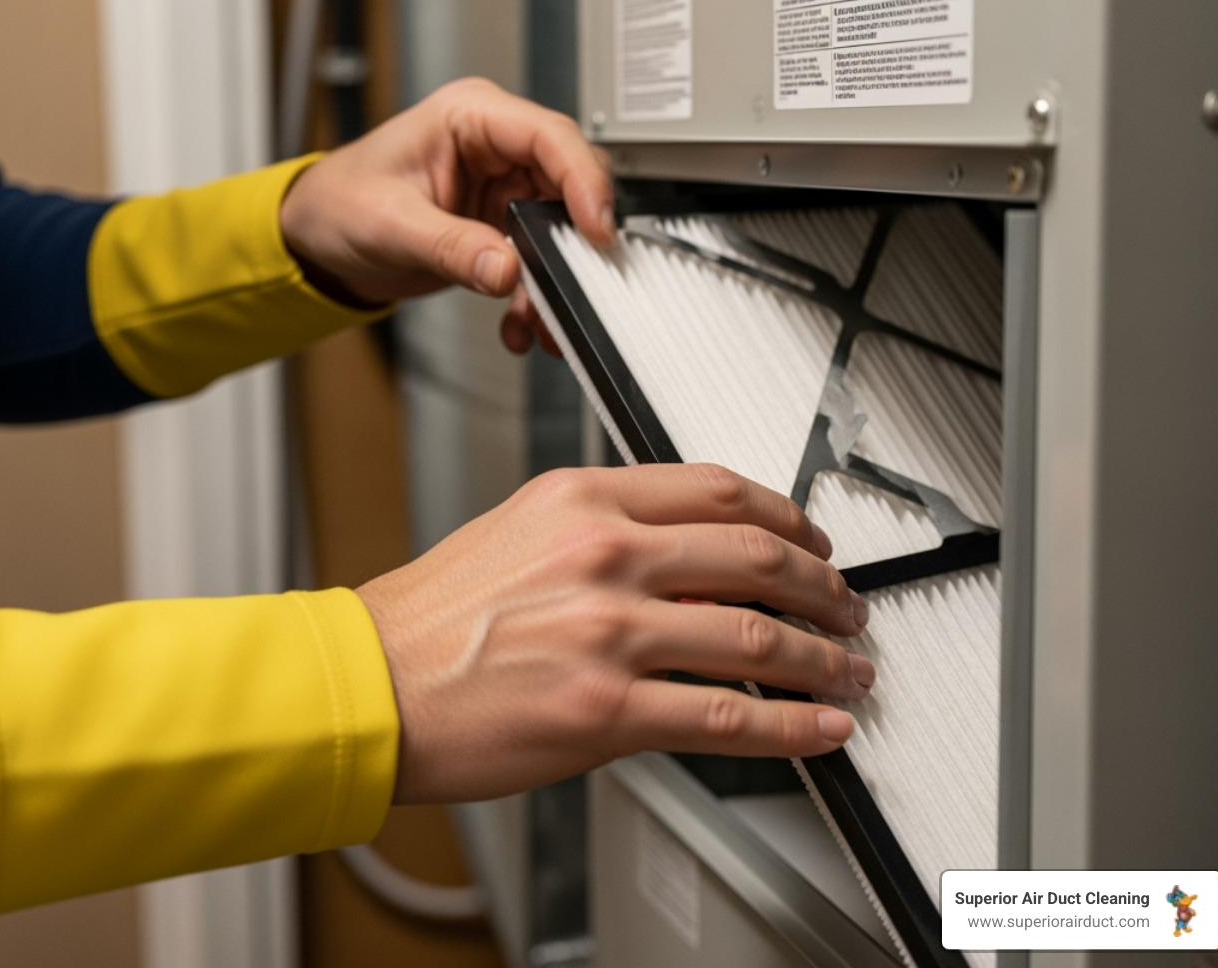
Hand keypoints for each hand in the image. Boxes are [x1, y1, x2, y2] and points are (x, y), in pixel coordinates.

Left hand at [278, 77, 614, 308]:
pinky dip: (535, 294)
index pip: (549, 136)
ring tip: (542, 319)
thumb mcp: (390, 224)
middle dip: (576, 237)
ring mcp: (501, 186)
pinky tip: (520, 322)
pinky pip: (538, 258)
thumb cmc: (338, 202)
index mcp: (469, 116)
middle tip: (580, 281)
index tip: (596, 228)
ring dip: (556, 276)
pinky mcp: (500, 224)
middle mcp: (493, 146)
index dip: (583, 180)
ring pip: (560, 227)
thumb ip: (451, 247)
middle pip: (567, 182)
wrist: (317, 239)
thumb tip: (507, 268)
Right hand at [356, 463, 873, 803]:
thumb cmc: (431, 619)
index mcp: (581, 498)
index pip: (717, 490)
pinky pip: (727, 717)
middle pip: (757, 554)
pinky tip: (818, 728)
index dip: (787, 516)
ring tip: (848, 672)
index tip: (811, 540)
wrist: (369, 684)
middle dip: (823, 586)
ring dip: (823, 659)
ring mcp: (607, 631)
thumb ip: (608, 535)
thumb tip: (696, 566)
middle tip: (845, 607)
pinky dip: (791, 725)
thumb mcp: (519, 534)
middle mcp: (602, 553)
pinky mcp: (605, 710)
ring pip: (757, 637)